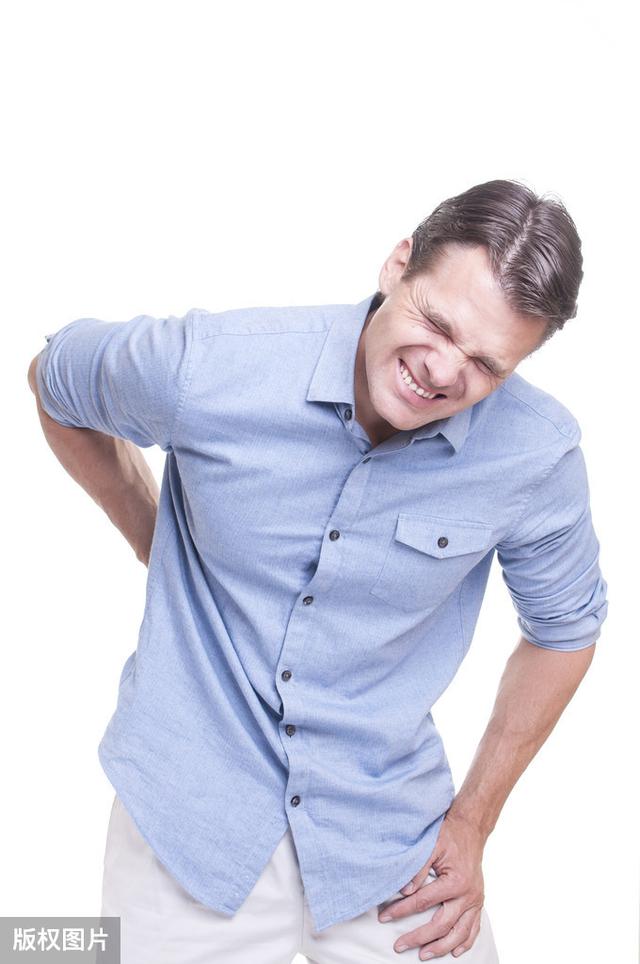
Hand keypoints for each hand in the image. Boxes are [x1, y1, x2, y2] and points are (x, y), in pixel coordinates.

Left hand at [377, 808, 486, 958]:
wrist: (471, 828)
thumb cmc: (450, 834)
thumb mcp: (431, 846)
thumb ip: (419, 869)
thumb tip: (404, 891)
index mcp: (456, 881)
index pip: (423, 902)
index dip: (402, 910)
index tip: (385, 917)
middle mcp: (468, 895)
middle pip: (442, 924)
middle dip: (419, 937)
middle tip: (399, 945)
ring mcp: (475, 900)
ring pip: (459, 933)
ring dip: (441, 947)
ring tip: (424, 954)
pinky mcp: (478, 902)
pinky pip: (473, 928)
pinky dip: (465, 942)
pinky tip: (455, 952)